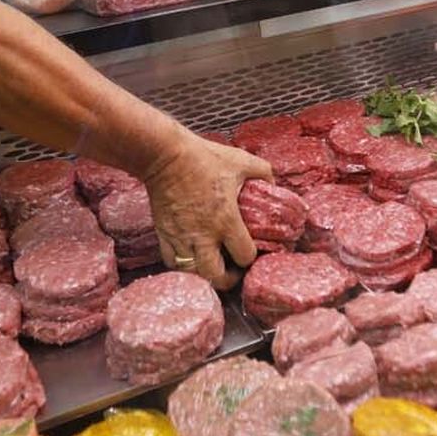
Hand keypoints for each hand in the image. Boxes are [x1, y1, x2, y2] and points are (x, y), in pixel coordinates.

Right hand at [142, 132, 272, 290]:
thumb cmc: (203, 157)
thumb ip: (263, 172)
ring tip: (212, 265)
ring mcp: (181, 237)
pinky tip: (191, 256)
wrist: (165, 155)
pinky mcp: (163, 234)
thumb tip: (272, 182)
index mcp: (226, 220)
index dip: (251, 258)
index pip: (244, 256)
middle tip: (232, 270)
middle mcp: (203, 235)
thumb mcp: (241, 160)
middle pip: (216, 277)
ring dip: (206, 274)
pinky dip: (183, 265)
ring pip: (193, 274)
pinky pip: (172, 262)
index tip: (251, 252)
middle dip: (228, 280)